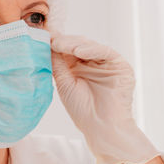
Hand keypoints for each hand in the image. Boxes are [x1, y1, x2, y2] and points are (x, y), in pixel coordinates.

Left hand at [50, 32, 159, 163]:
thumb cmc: (82, 109)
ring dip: (74, 44)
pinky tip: (78, 51)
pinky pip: (105, 52)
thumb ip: (58, 63)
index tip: (42, 37)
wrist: (101, 127)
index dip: (55, 43)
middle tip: (50, 39)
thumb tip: (47, 44)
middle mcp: (92, 62)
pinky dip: (91, 49)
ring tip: (60, 45)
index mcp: (78, 66)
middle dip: (63, 42)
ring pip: (89, 46)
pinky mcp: (120, 65)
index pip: (67, 49)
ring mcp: (106, 63)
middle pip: (78, 44)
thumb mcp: (64, 82)